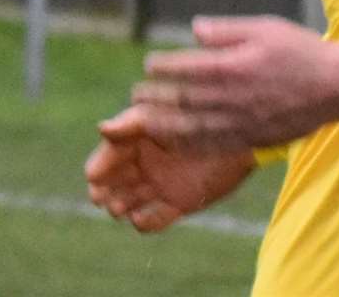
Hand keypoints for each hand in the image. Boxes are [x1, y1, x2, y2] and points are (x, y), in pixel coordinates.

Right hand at [85, 106, 253, 232]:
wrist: (244, 135)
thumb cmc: (202, 117)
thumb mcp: (165, 114)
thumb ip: (134, 122)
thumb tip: (101, 127)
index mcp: (136, 143)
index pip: (105, 160)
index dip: (97, 169)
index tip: (95, 176)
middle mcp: (144, 166)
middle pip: (111, 186)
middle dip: (103, 193)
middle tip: (104, 197)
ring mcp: (160, 186)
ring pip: (127, 204)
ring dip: (119, 208)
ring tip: (121, 207)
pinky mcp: (178, 203)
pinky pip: (153, 221)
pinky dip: (144, 223)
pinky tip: (140, 218)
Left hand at [130, 15, 338, 153]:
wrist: (337, 86)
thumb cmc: (303, 52)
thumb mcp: (267, 28)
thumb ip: (228, 31)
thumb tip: (195, 29)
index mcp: (234, 65)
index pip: (186, 67)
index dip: (163, 66)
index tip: (150, 64)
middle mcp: (232, 96)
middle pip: (182, 99)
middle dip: (154, 96)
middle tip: (136, 95)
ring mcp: (240, 121)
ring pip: (190, 126)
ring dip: (162, 123)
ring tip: (144, 121)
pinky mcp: (250, 137)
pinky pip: (211, 145)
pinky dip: (187, 144)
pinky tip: (174, 142)